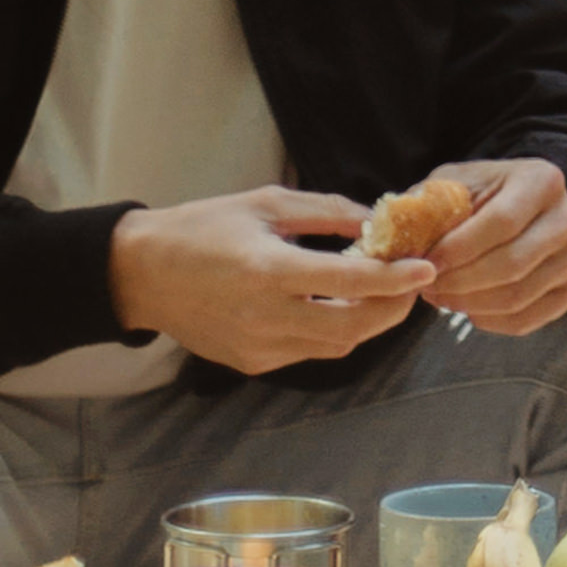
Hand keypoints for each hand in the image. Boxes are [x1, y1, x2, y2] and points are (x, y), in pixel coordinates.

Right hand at [108, 187, 430, 374]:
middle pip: (353, 326)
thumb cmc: (202, 227)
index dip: (393, 277)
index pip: (348, 280)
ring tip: (376, 291)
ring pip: (335, 345)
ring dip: (365, 321)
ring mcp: (259, 347)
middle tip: (411, 284)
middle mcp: (266, 316)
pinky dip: (332, 331)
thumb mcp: (265, 203)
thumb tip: (376, 220)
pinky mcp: (252, 363)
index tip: (425, 267)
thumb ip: (325, 212)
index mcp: (268, 269)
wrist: (142, 274)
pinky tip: (334, 305)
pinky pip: (308, 351)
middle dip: (392, 308)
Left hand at [419, 157, 566, 336]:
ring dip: (470, 304)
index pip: (502, 222)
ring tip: (440, 296)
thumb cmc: (483, 193)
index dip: (460, 249)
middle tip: (427, 287)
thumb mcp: (454, 182)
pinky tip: (467, 308)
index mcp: (542, 181)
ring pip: (518, 296)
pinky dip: (490, 321)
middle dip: (461, 282)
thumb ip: (429, 204)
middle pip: (513, 264)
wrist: (523, 205)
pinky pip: (528, 318)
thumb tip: (402, 235)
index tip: (425, 263)